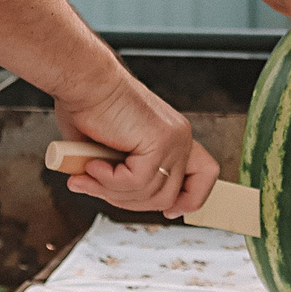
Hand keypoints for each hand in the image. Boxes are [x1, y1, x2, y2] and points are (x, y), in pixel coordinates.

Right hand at [53, 76, 219, 218]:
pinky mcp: (159, 140)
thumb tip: (118, 199)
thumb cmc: (90, 108)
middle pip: (167, 197)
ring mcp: (173, 139)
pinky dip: (108, 180)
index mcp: (175, 138)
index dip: (191, 199)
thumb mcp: (112, 151)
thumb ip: (123, 175)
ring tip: (86, 174)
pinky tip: (92, 164)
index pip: (205, 175)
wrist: (85, 80)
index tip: (170, 211)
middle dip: (127, 201)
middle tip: (93, 186)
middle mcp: (181, 138)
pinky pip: (136, 182)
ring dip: (110, 191)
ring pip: (149, 194)